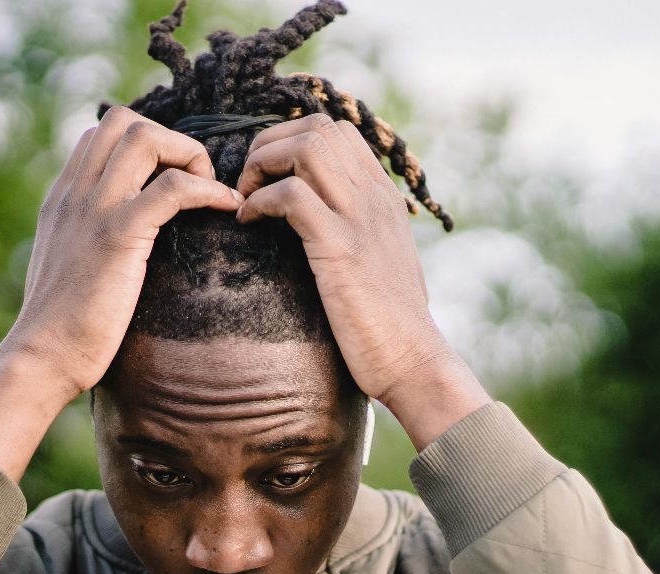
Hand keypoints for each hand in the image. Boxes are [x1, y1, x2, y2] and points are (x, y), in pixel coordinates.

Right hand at [1, 105, 243, 396]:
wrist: (42, 358)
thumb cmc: (61, 329)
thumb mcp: (68, 267)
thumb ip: (85, 240)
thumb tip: (115, 245)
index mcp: (62, 198)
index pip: (100, 134)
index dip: (146, 144)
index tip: (172, 181)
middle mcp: (74, 193)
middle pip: (123, 121)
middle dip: (169, 139)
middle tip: (193, 183)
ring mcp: (93, 210)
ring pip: (145, 137)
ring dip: (188, 156)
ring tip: (209, 192)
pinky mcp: (117, 236)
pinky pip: (172, 188)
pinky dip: (208, 190)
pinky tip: (226, 209)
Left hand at [234, 113, 486, 446]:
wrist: (413, 360)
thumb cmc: (388, 325)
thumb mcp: (378, 263)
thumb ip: (357, 233)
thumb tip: (321, 228)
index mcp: (383, 197)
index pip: (337, 131)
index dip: (290, 141)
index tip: (267, 177)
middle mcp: (374, 197)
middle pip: (317, 127)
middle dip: (269, 144)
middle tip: (248, 184)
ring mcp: (360, 218)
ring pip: (307, 147)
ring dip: (263, 165)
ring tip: (247, 199)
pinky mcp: (341, 248)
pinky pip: (292, 195)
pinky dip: (260, 201)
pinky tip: (249, 223)